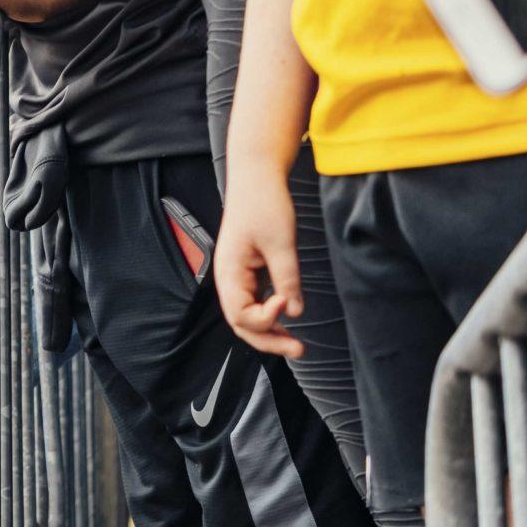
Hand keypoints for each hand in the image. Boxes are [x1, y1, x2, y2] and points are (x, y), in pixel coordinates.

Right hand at [213, 160, 302, 359]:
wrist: (256, 176)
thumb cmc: (264, 203)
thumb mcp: (281, 243)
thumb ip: (287, 279)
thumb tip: (294, 311)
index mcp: (229, 271)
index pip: (240, 314)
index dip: (265, 318)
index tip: (286, 304)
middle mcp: (228, 276)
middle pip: (241, 322)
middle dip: (267, 340)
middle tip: (298, 350)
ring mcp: (236, 274)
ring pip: (247, 314)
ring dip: (268, 331)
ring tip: (294, 344)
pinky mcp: (247, 269)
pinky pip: (253, 301)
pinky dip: (268, 314)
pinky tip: (285, 316)